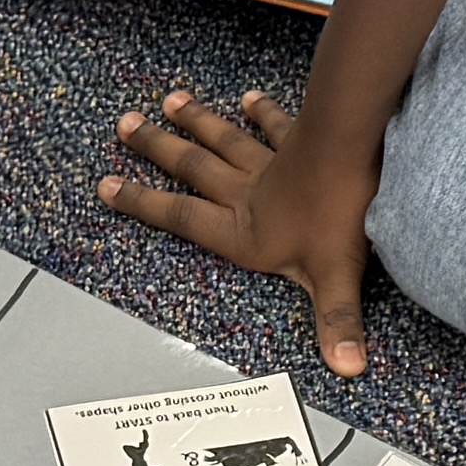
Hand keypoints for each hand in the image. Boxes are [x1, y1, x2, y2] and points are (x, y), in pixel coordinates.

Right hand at [98, 86, 375, 375]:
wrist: (357, 151)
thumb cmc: (342, 213)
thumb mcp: (336, 277)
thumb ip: (337, 322)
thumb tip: (346, 366)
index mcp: (245, 231)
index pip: (182, 217)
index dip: (143, 204)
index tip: (108, 186)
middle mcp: (249, 192)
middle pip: (193, 168)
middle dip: (156, 149)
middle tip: (124, 127)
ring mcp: (272, 162)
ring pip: (223, 140)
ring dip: (195, 122)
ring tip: (169, 103)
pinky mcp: (301, 138)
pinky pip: (276, 125)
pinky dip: (262, 112)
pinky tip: (248, 99)